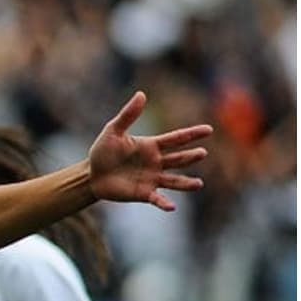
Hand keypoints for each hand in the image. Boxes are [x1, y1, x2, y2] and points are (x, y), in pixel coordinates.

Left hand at [88, 91, 212, 210]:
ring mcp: (151, 178)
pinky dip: (164, 203)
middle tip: (202, 153)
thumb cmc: (102, 152)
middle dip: (190, 157)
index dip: (192, 134)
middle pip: (178, 159)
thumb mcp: (113, 131)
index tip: (208, 129)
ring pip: (173, 180)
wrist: (92, 175)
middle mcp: (156, 162)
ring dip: (185, 183)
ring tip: (198, 184)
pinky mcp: (143, 193)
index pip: (176, 138)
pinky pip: (157, 198)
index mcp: (151, 145)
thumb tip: (141, 94)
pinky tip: (171, 206)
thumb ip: (128, 115)